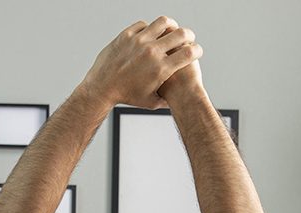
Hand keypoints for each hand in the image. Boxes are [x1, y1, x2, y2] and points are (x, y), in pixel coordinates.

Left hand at [79, 16, 202, 109]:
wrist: (102, 88)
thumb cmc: (126, 96)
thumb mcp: (150, 102)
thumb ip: (166, 99)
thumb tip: (178, 98)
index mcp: (161, 68)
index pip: (190, 53)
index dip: (198, 50)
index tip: (197, 51)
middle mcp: (152, 52)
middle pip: (181, 34)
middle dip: (189, 35)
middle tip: (189, 37)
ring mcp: (139, 41)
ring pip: (164, 22)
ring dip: (172, 25)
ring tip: (172, 29)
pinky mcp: (126, 35)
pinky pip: (144, 25)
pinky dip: (151, 28)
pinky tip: (151, 33)